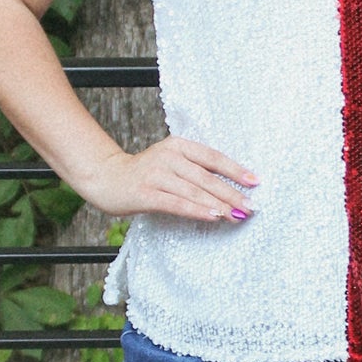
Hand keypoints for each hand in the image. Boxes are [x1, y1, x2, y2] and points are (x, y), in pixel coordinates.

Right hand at [77, 137, 257, 222]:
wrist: (107, 178)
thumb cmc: (145, 174)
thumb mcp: (171, 162)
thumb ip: (195, 170)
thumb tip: (229, 188)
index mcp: (178, 145)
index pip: (212, 157)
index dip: (235, 169)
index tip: (255, 182)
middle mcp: (168, 156)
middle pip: (207, 177)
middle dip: (231, 193)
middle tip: (251, 206)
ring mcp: (156, 174)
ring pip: (194, 191)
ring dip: (219, 205)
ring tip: (237, 215)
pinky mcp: (146, 193)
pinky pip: (177, 203)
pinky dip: (197, 210)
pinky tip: (213, 217)